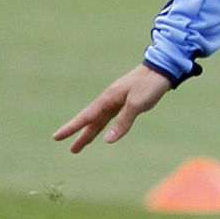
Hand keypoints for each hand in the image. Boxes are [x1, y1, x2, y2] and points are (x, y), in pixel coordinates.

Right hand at [54, 63, 172, 151]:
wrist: (163, 68)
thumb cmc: (150, 84)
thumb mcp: (137, 104)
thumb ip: (122, 122)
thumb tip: (107, 140)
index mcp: (108, 99)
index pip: (86, 117)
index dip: (71, 128)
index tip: (56, 137)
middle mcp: (109, 100)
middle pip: (92, 121)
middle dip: (81, 135)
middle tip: (72, 150)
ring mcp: (117, 100)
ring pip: (101, 119)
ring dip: (92, 131)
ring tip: (83, 144)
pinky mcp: (127, 100)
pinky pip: (111, 116)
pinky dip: (105, 124)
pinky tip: (105, 129)